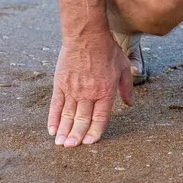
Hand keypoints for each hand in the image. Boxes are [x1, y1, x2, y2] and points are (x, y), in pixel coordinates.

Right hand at [47, 31, 132, 146]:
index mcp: (105, 91)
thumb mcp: (123, 67)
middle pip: (82, 119)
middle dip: (76, 136)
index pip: (100, 117)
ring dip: (64, 131)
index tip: (90, 142)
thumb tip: (130, 104)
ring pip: (67, 115)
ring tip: (61, 143)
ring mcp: (72, 89)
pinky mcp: (60, 83)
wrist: (86, 35)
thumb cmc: (107, 50)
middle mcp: (88, 93)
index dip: (95, 131)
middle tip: (71, 147)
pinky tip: (52, 129)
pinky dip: (53, 118)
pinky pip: (56, 105)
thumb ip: (126, 87)